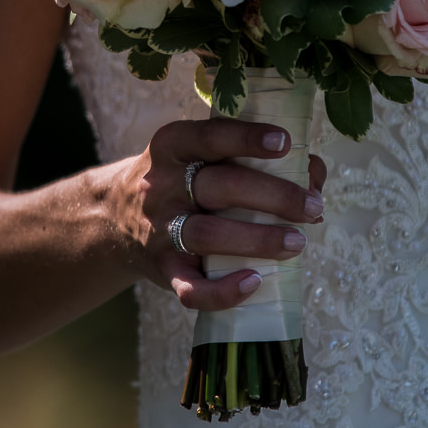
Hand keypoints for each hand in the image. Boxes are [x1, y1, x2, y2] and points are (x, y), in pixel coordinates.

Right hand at [117, 118, 327, 311]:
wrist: (114, 218)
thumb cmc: (182, 181)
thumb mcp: (200, 156)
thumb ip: (252, 157)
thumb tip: (312, 174)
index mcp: (173, 147)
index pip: (210, 136)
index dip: (248, 139)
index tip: (285, 143)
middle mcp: (161, 185)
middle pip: (220, 186)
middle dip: (274, 196)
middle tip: (312, 206)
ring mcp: (160, 229)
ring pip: (208, 235)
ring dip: (259, 239)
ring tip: (297, 242)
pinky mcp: (162, 269)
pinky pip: (190, 288)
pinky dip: (223, 291)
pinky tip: (254, 282)